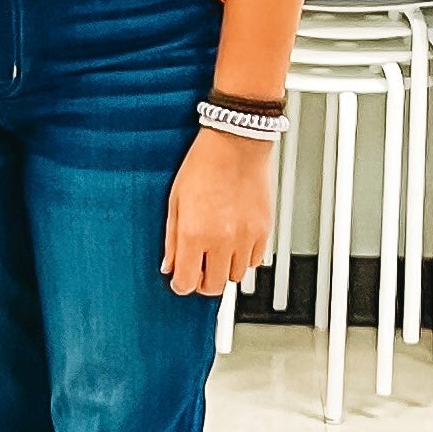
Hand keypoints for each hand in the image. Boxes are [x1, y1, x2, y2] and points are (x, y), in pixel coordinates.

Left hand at [162, 128, 274, 297]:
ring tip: (217, 249)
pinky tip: (235, 242)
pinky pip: (255, 261)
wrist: (236, 144)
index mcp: (194, 234)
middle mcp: (222, 240)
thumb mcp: (175, 202)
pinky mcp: (264, 231)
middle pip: (214, 287)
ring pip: (236, 277)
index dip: (181, 285)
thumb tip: (169, 267)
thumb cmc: (203, 166)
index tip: (180, 280)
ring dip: (224, 269)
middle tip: (198, 268)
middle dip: (203, 282)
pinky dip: (244, 258)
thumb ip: (172, 240)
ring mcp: (246, 237)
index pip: (187, 282)